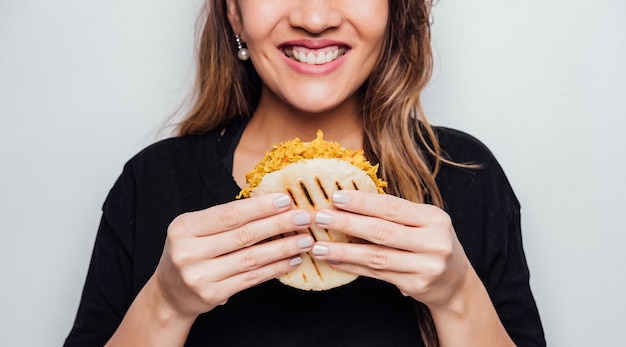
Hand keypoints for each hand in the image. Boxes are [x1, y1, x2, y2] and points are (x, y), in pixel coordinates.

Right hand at [152, 193, 313, 318]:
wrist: (169, 294)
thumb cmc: (190, 252)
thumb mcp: (195, 229)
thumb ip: (225, 218)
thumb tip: (271, 204)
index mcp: (184, 227)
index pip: (229, 214)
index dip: (259, 207)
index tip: (285, 200)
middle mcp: (188, 252)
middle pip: (243, 235)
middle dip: (278, 225)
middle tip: (304, 217)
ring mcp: (200, 276)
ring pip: (251, 258)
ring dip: (282, 248)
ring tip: (305, 240)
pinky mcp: (213, 295)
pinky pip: (251, 278)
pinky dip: (275, 268)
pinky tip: (292, 260)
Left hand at [310, 190, 471, 307]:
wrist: (456, 283)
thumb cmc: (432, 243)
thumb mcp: (425, 222)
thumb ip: (395, 213)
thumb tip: (350, 200)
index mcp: (435, 218)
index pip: (392, 208)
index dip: (362, 202)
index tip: (336, 197)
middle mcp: (434, 242)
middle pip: (382, 232)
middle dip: (347, 224)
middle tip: (320, 218)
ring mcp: (426, 267)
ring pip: (376, 257)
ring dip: (343, 251)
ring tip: (319, 246)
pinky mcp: (415, 286)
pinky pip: (377, 274)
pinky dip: (353, 267)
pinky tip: (334, 262)